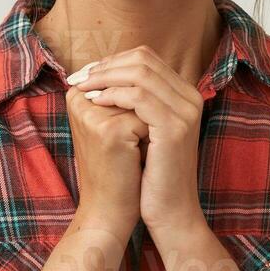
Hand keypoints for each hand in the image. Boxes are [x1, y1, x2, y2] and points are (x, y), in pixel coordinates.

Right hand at [65, 81, 146, 239]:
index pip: (123, 72)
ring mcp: (93, 114)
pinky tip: (135, 160)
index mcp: (76, 94)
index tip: (130, 128)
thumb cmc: (115, 166)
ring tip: (131, 150)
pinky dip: (152, 138)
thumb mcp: (114, 123)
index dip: (140, 95)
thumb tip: (149, 62)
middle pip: (133, 82)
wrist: (109, 210)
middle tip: (133, 141)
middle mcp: (78, 99)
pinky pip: (148, 119)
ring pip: (142, 100)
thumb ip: (121, 93)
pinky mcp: (110, 131)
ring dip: (149, 122)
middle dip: (145, 106)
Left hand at [68, 45, 206, 235]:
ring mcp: (185, 111)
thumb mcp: (143, 132)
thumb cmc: (151, 175)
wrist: (170, 212)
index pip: (146, 58)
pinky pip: (139, 96)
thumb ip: (133, 104)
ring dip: (105, 77)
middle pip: (143, 59)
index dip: (112, 60)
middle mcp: (190, 97)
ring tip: (82, 88)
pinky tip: (94, 102)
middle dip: (106, 65)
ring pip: (139, 73)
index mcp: (184, 95)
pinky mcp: (175, 128)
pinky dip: (113, 94)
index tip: (86, 73)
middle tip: (79, 77)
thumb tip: (100, 77)